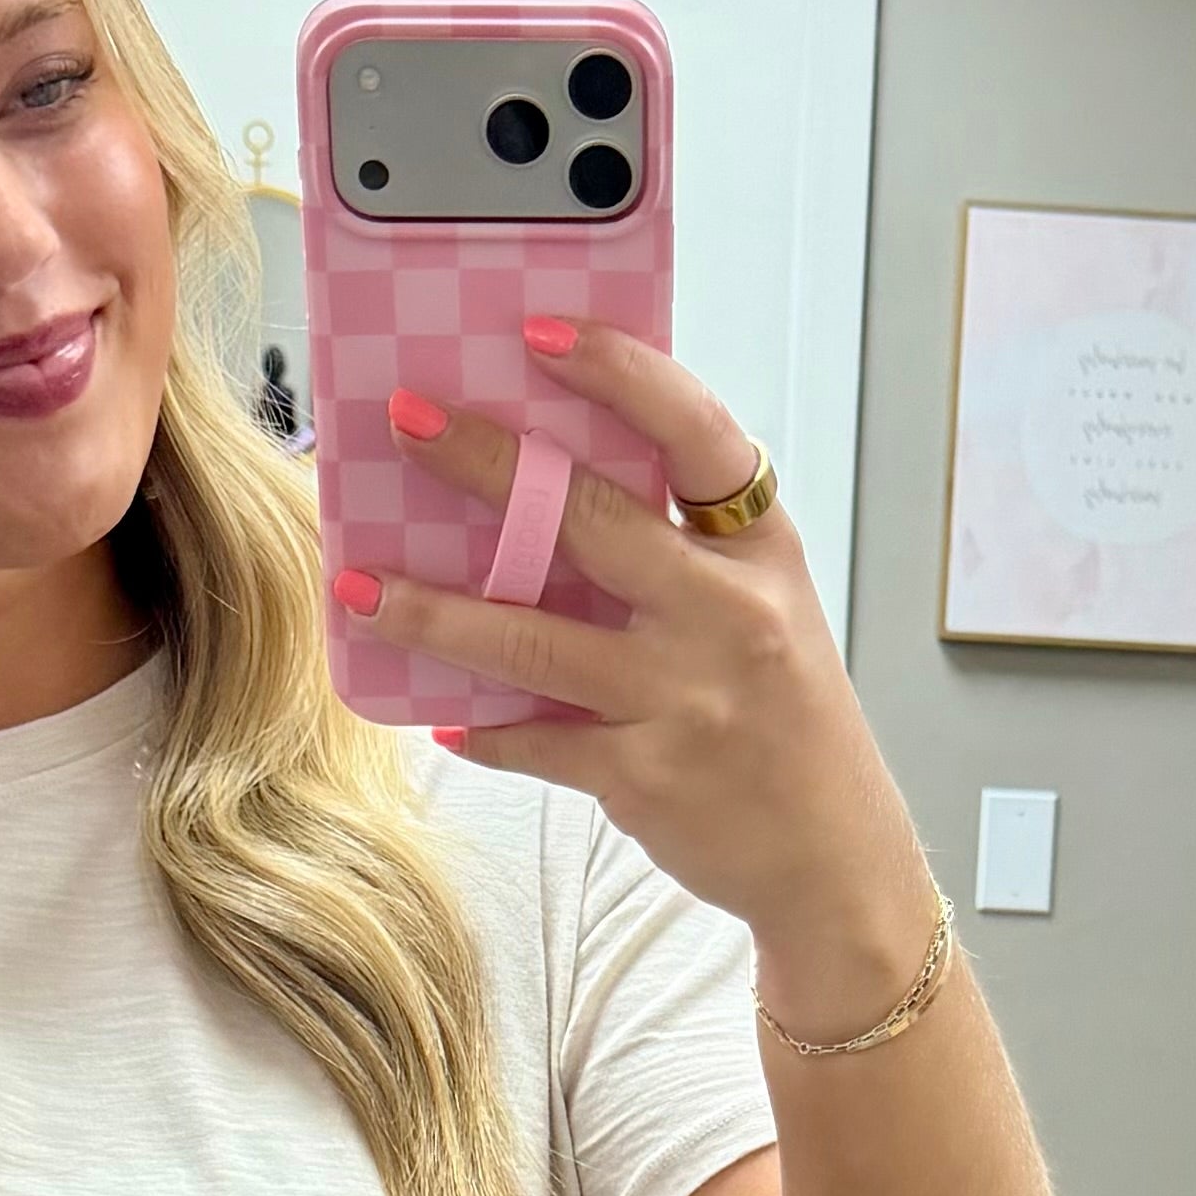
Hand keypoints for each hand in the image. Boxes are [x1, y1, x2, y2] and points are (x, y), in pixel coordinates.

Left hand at [345, 328, 941, 1040]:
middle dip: (486, 463)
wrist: (836, 861)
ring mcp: (686, 699)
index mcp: (761, 555)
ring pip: (534, 639)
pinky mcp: (645, 776)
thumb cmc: (785, 720)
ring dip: (434, 611)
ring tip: (359, 586)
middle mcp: (730, 616)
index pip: (696, 435)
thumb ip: (682, 553)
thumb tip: (547, 489)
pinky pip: (535, 738)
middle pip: (590, 518)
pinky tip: (440, 712)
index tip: (542, 335)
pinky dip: (483, 726)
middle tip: (409, 422)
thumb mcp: (764, 613)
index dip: (621, 374)